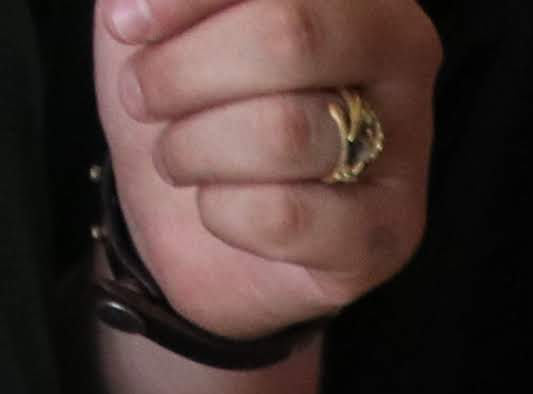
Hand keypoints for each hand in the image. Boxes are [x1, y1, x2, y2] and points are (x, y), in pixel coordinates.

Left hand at [96, 0, 439, 346]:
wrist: (192, 219)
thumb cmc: (190, 96)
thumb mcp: (164, 12)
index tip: (126, 27)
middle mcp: (401, 50)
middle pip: (287, 37)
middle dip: (182, 73)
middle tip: (141, 98)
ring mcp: (406, 146)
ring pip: (284, 132)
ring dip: (193, 149)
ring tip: (180, 155)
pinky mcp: (391, 232)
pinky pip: (285, 216)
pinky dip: (221, 214)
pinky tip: (224, 207)